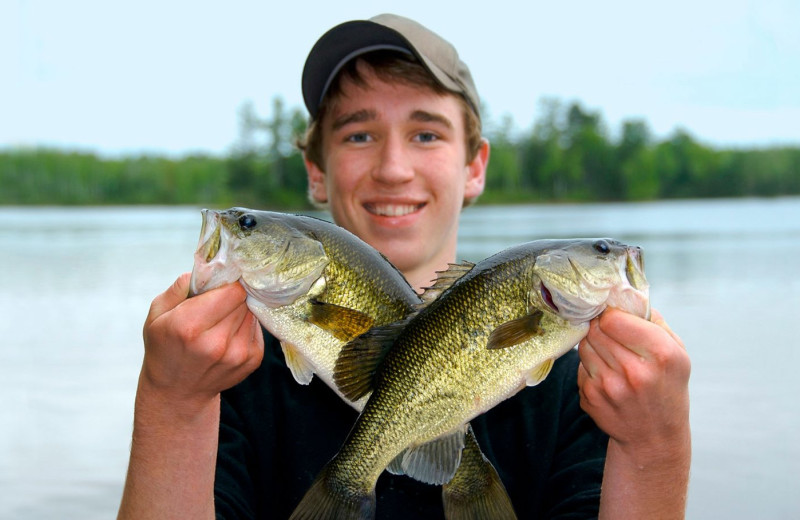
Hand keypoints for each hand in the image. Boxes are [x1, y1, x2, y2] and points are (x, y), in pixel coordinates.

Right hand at [140, 273, 263, 408]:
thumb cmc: (164, 348)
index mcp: (189, 326)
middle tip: (218, 304)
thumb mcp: (157, 314)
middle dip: (233, 297)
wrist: (177, 392)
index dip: (227, 285)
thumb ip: (180, 287)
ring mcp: (237, 354)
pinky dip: (246, 326)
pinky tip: (228, 334)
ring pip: (252, 313)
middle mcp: (216, 343)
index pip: (232, 291)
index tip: (219, 286)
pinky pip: (257, 328)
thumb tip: (208, 268)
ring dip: (240, 311)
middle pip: (243, 300)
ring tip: (221, 321)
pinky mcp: (252, 361)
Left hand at [577, 307, 690, 452]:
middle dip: (600, 327)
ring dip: (593, 345)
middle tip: (609, 333)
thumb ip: (655, 322)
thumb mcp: (678, 354)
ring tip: (610, 355)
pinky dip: (589, 366)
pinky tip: (606, 376)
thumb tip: (627, 296)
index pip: (614, 318)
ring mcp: (609, 386)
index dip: (611, 315)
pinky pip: (579, 366)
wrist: (654, 437)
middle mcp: (634, 371)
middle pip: (596, 329)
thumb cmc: (668, 388)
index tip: (615, 318)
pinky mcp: (591, 397)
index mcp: (661, 354)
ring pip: (584, 345)